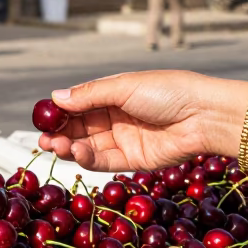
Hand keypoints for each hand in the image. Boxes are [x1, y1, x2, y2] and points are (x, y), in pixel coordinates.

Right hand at [38, 71, 222, 171]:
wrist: (205, 115)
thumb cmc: (169, 92)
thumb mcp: (125, 87)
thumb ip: (90, 95)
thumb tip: (56, 97)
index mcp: (115, 94)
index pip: (80, 104)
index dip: (61, 112)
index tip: (43, 117)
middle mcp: (117, 117)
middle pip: (81, 128)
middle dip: (60, 133)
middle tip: (43, 138)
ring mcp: (125, 139)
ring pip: (89, 146)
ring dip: (70, 147)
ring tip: (55, 146)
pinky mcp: (134, 160)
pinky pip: (105, 161)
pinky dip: (88, 159)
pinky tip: (76, 153)